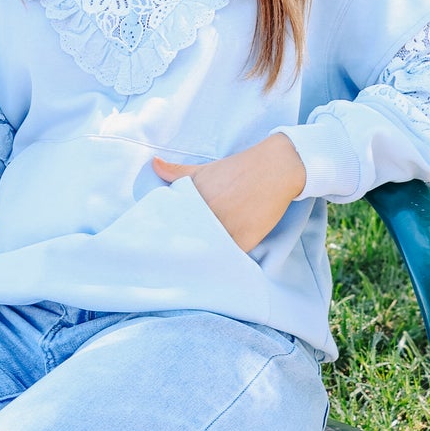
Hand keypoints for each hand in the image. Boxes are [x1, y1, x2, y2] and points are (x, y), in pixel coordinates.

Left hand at [152, 134, 306, 252]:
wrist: (275, 168)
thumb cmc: (239, 168)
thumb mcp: (205, 168)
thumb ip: (178, 171)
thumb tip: (154, 163)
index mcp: (192, 197)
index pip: (173, 225)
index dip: (169, 236)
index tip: (164, 245)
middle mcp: (205, 212)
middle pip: (187, 240)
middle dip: (183, 249)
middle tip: (176, 261)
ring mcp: (224, 226)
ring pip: (207, 252)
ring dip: (202, 258)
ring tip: (197, 266)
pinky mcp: (242, 239)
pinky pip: (228, 258)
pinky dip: (223, 262)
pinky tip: (218, 265)